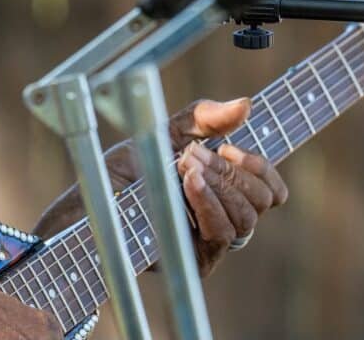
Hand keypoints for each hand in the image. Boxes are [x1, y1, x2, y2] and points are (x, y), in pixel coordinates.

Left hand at [33, 98, 287, 275]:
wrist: (91, 199)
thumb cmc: (127, 169)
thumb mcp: (167, 132)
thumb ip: (205, 118)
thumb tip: (245, 104)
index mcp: (226, 189)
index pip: (272, 190)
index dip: (264, 168)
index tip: (232, 148)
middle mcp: (225, 216)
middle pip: (263, 201)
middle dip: (232, 170)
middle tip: (193, 153)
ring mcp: (212, 240)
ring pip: (247, 218)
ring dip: (218, 184)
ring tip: (184, 165)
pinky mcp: (197, 260)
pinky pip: (222, 233)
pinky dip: (208, 202)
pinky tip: (188, 183)